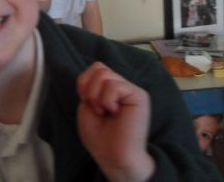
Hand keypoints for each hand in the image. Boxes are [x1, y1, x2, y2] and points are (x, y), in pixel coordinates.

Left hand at [77, 62, 154, 181]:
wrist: (112, 156)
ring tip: (104, 112)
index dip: (84, 82)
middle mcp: (122, 86)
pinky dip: (106, 100)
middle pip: (99, 67)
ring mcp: (131, 89)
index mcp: (110, 88)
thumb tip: (98, 71)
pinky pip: (114, 85)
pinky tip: (114, 112)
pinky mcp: (139, 95)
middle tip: (96, 109)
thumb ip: (91, 85)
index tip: (86, 101)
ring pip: (104, 74)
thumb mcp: (87, 104)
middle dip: (89, 89)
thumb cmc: (100, 136)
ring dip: (96, 96)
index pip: (96, 67)